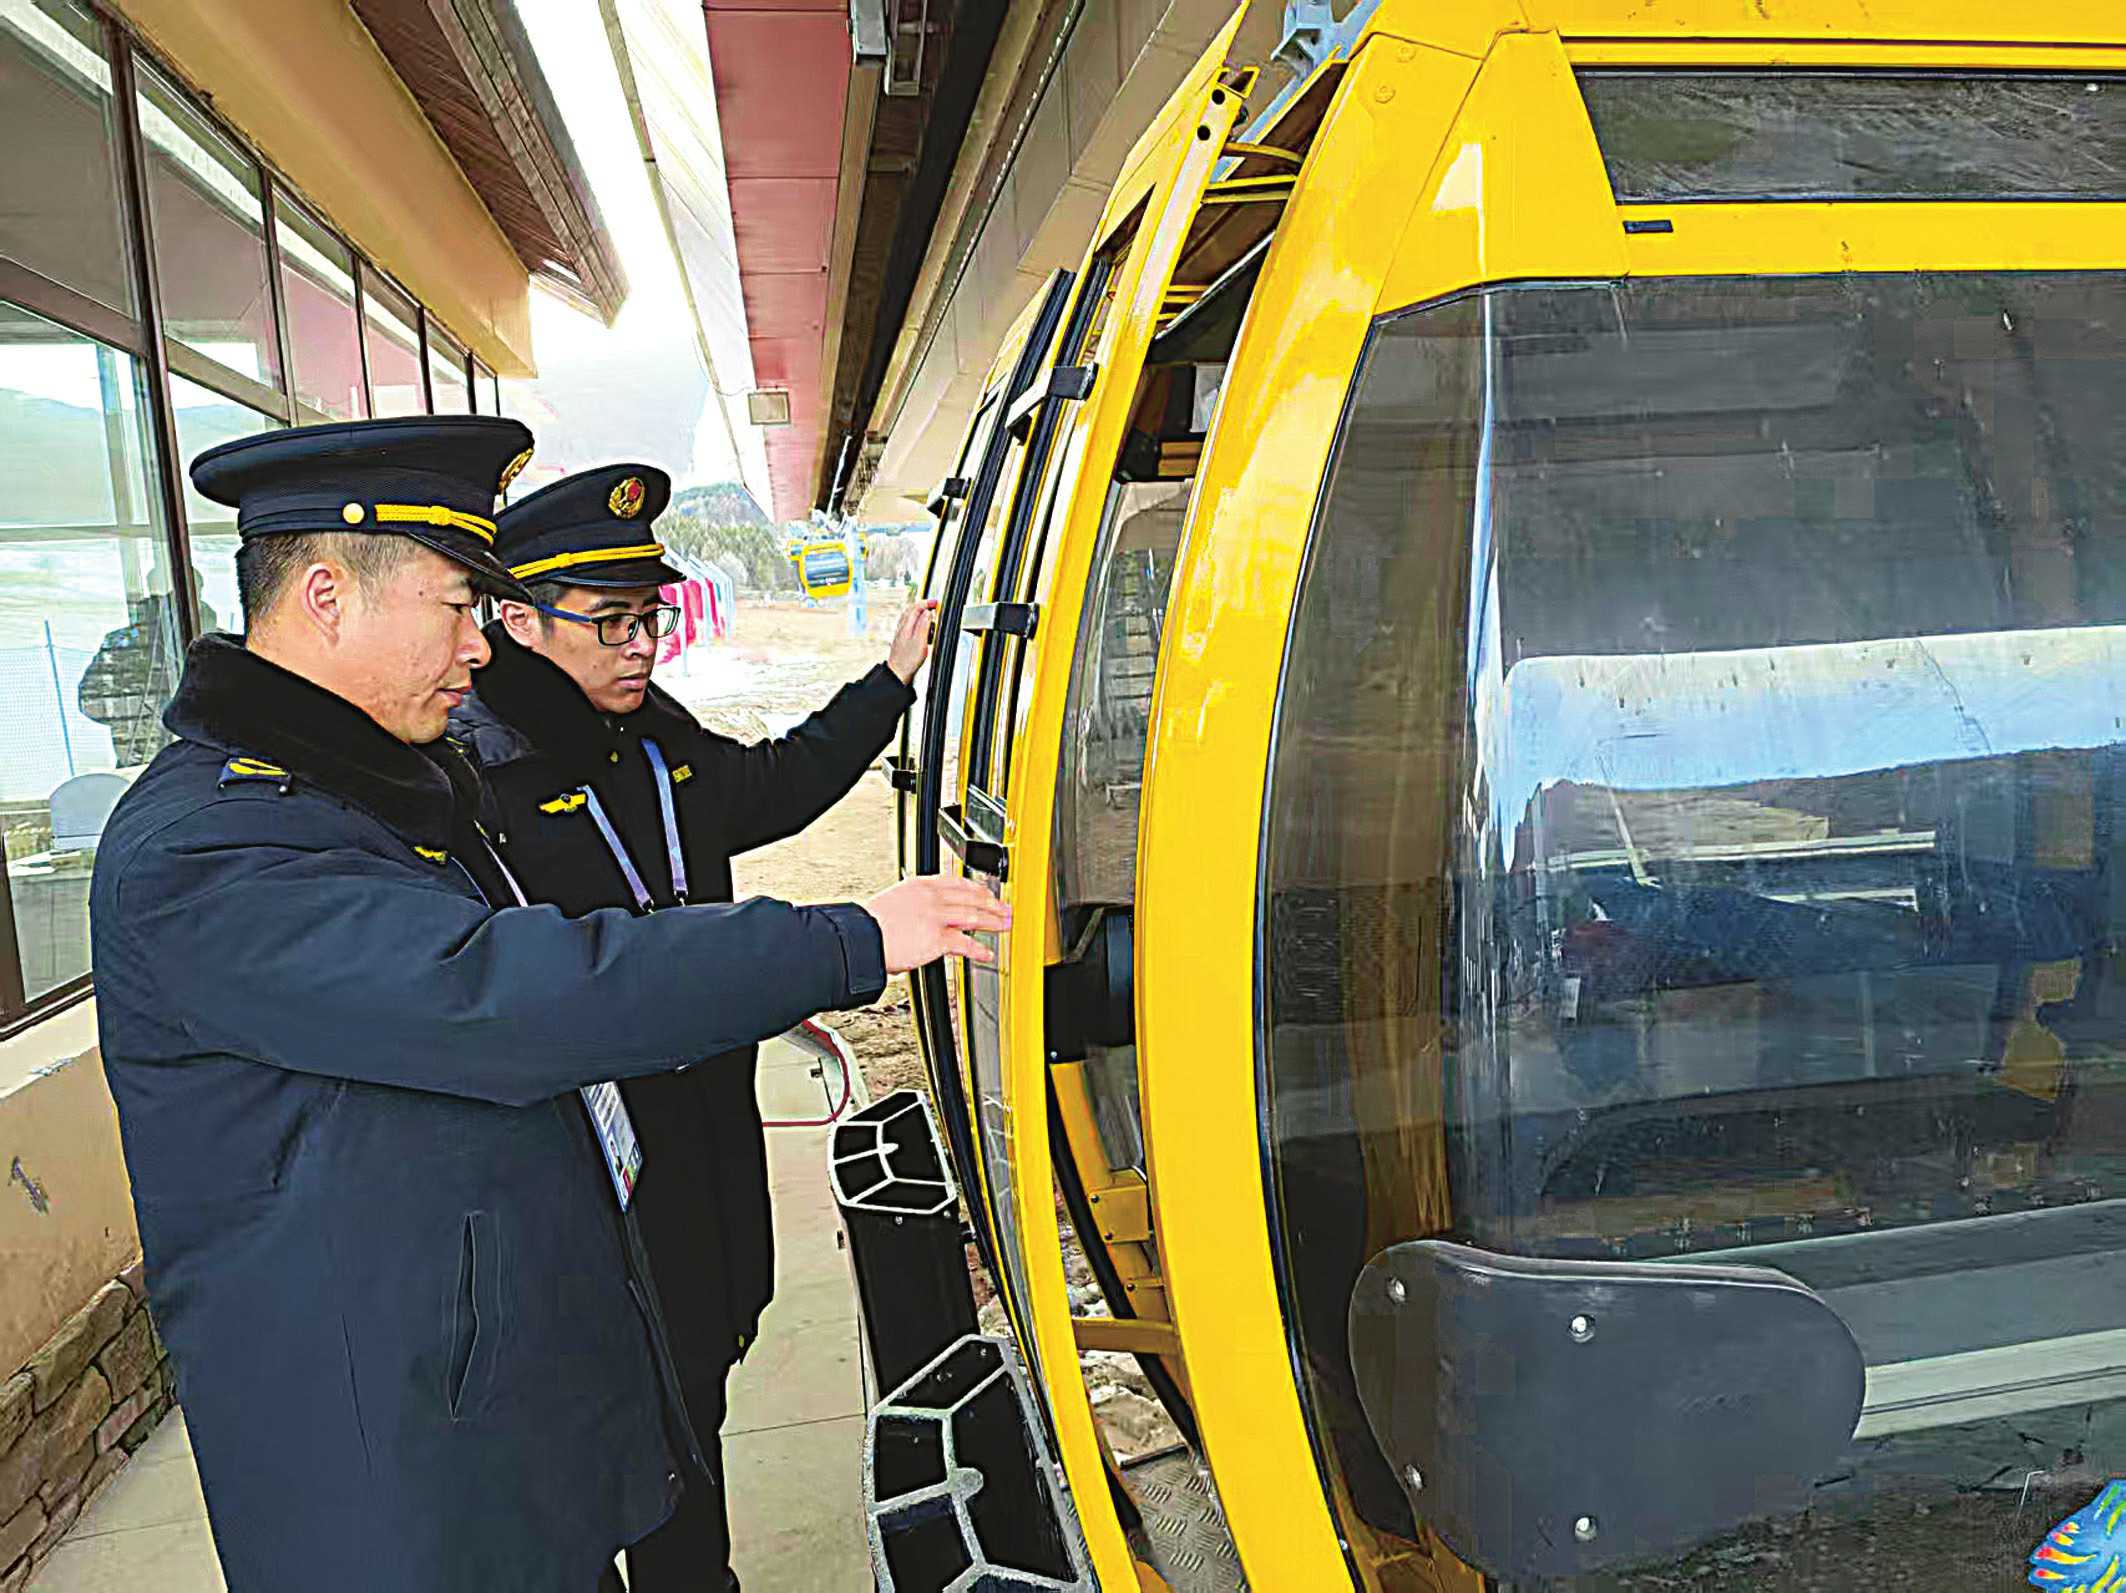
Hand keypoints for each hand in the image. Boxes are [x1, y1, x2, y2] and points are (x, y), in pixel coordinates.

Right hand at [865, 875, 1010, 971]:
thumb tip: (919, 916)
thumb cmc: (868, 926)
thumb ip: (912, 906)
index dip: (975, 888)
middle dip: (991, 904)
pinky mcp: (936, 938)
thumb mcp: (893, 904)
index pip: (955, 882)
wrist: (860, 938)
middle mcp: (930, 897)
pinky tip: (986, 953)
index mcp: (919, 885)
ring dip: (992, 922)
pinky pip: (964, 943)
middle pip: (970, 897)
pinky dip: (978, 949)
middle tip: (1004, 909)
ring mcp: (935, 916)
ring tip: (1004, 926)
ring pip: (972, 916)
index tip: (985, 892)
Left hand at [887, 599, 938, 683]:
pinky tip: (921, 629)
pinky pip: (909, 624)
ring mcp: (901, 633)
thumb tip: (928, 612)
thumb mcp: (920, 641)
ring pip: (909, 617)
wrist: (898, 672)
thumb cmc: (908, 660)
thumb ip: (924, 625)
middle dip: (923, 606)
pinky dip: (917, 622)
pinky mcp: (902, 639)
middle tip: (933, 606)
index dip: (927, 603)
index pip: (916, 607)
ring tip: (929, 615)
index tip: (936, 603)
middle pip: (911, 610)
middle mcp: (902, 627)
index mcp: (906, 626)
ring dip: (920, 613)